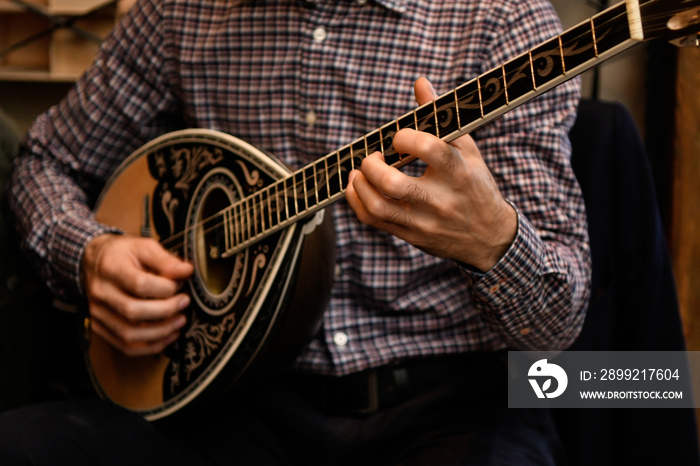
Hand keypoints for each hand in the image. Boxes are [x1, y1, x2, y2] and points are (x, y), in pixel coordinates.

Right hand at [82, 234, 193, 355]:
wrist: (92, 262)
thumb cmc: (122, 254)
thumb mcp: (143, 246)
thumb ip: (165, 259)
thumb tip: (187, 271)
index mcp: (111, 268)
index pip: (139, 284)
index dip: (165, 287)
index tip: (180, 283)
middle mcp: (101, 293)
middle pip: (133, 311)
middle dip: (166, 310)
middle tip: (184, 302)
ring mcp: (98, 313)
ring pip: (128, 334)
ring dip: (161, 332)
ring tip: (180, 321)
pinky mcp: (100, 327)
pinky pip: (125, 346)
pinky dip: (150, 346)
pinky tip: (168, 336)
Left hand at [345, 77, 517, 271]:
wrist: (489, 237)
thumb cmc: (475, 185)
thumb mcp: (467, 150)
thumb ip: (441, 116)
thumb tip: (420, 83)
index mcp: (459, 173)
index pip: (428, 149)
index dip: (404, 137)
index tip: (399, 138)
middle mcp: (441, 200)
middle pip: (393, 183)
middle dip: (372, 164)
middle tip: (373, 156)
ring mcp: (424, 222)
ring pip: (378, 207)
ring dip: (359, 185)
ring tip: (360, 172)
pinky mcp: (411, 236)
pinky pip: (374, 221)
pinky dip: (357, 202)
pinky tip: (357, 187)